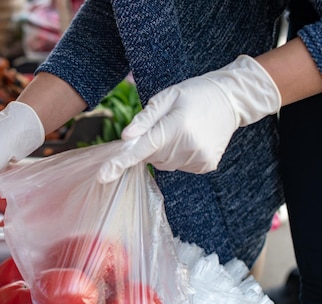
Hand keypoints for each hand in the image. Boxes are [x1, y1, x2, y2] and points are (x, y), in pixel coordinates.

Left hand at [98, 55, 280, 182]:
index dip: (120, 162)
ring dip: (165, 151)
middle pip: (152, 157)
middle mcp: (188, 146)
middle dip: (152, 145)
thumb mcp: (167, 97)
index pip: (142, 149)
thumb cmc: (194, 94)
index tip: (102, 176)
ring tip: (182, 130)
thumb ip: (145, 118)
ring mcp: (199, 158)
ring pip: (165, 164)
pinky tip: (191, 139)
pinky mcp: (206, 165)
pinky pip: (179, 166)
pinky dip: (179, 156)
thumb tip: (126, 137)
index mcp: (176, 126)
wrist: (232, 99)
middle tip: (167, 125)